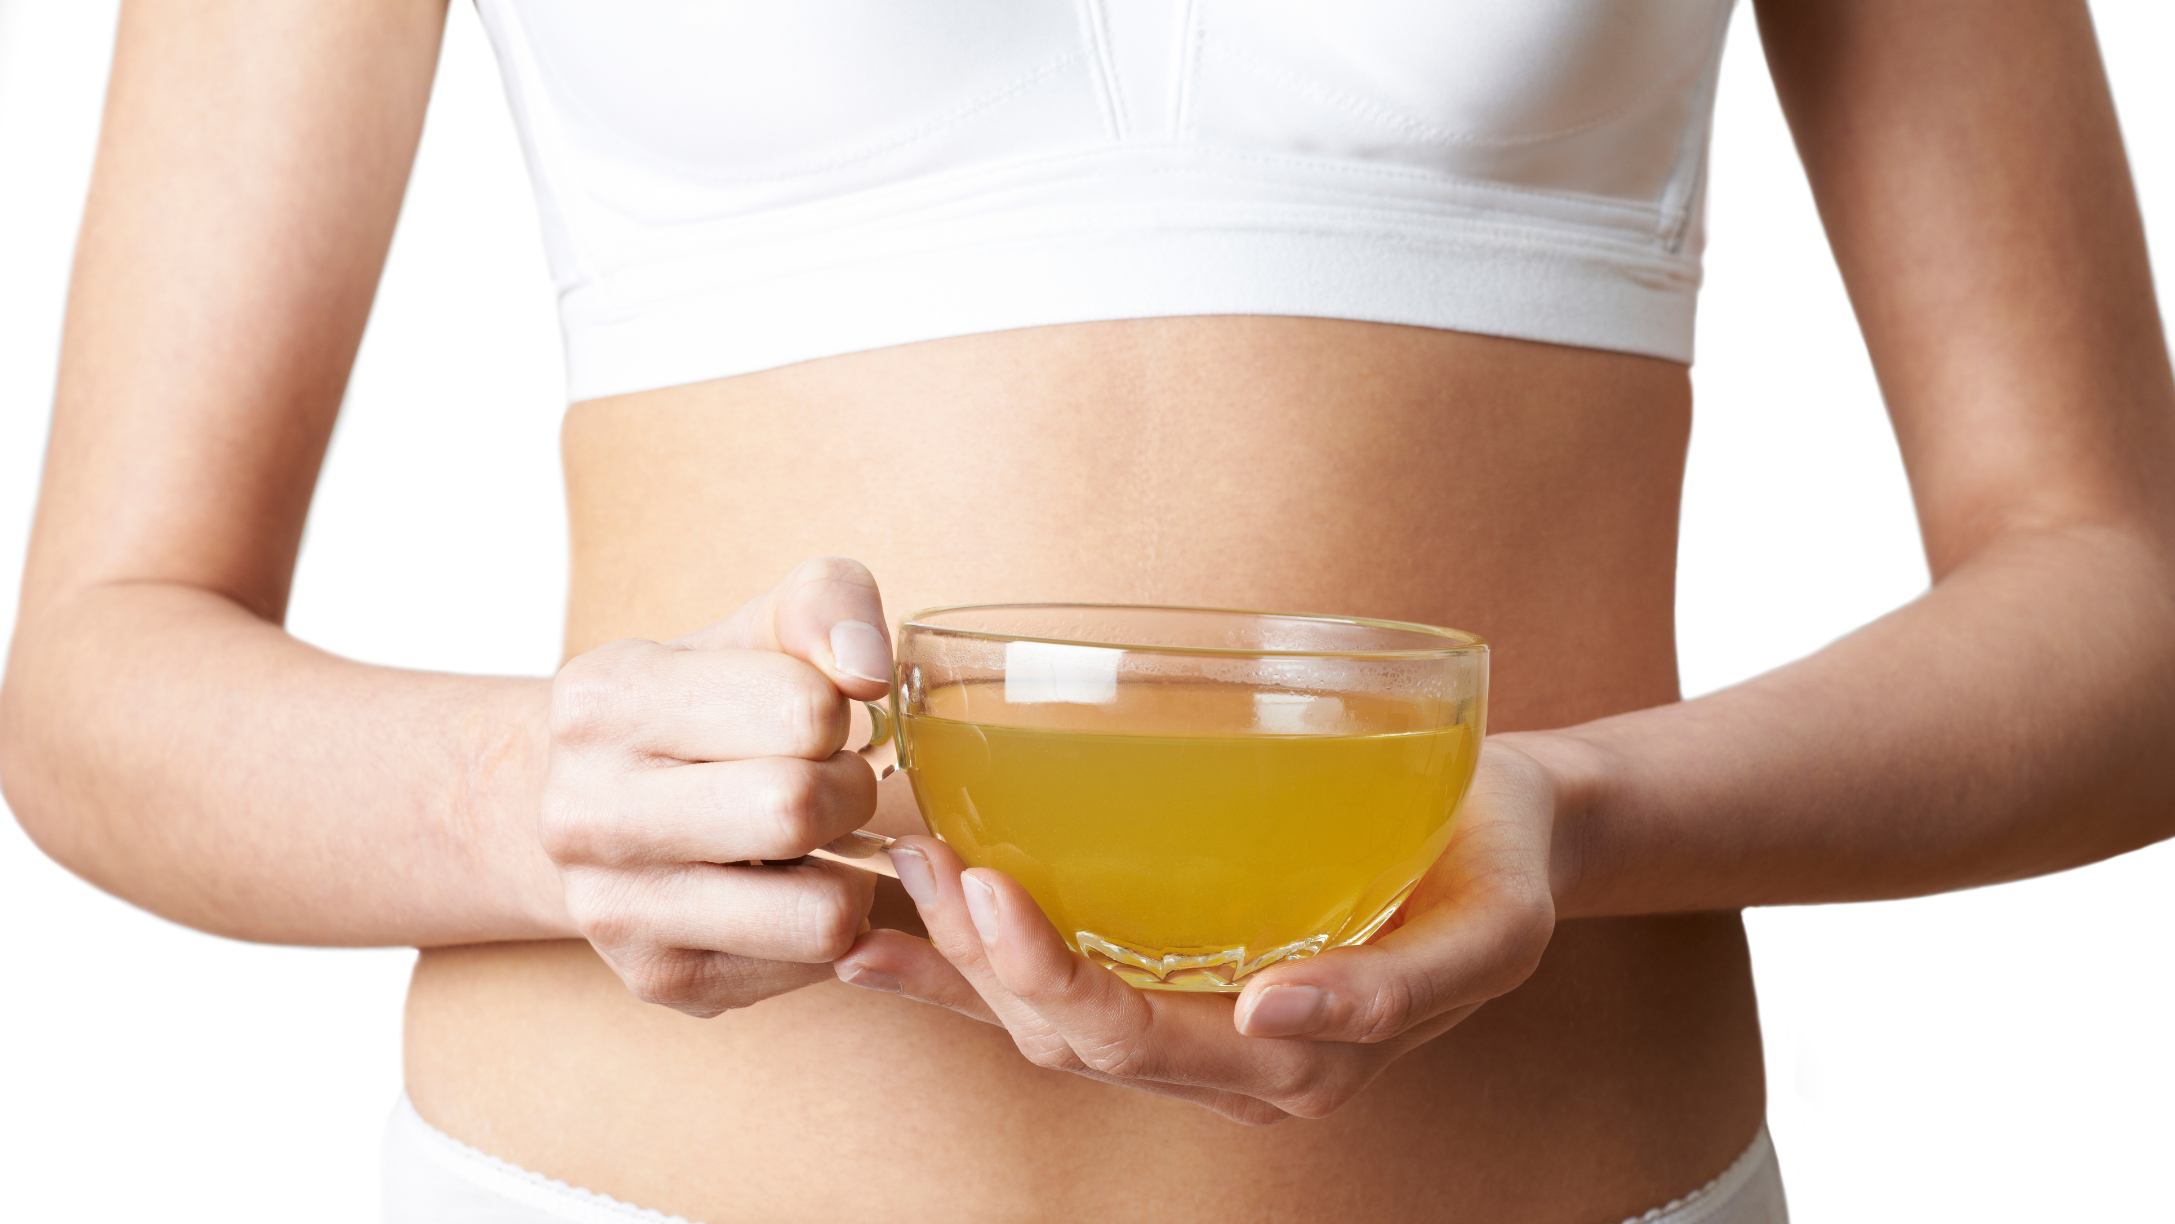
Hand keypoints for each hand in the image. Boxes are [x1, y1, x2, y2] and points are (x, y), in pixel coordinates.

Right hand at [542, 557, 894, 1016]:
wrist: (600, 805)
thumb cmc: (705, 706)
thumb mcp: (753, 631)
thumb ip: (823, 606)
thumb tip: (869, 668)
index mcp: (604, 699)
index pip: (802, 709)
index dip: (836, 713)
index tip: (813, 719)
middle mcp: (584, 811)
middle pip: (798, 810)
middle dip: (849, 791)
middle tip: (832, 783)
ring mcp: (613, 909)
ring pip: (820, 914)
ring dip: (851, 872)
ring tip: (816, 843)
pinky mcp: (660, 978)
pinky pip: (811, 966)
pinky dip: (826, 925)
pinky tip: (787, 889)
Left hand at [833, 738, 1562, 1123]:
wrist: (1511, 836)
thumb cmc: (1501, 868)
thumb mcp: (1494, 932)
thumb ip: (1396, 990)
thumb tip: (1277, 1009)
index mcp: (1295, 1063)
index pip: (1138, 1042)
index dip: (1051, 979)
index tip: (991, 887)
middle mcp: (1229, 1061)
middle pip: (1068, 1038)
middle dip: (980, 961)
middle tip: (924, 853)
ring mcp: (1194, 1025)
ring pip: (1045, 1020)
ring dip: (960, 959)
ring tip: (897, 870)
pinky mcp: (1174, 974)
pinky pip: (1056, 986)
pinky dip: (966, 969)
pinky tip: (890, 936)